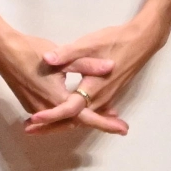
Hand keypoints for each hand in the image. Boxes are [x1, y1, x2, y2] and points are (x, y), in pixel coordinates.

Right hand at [0, 20, 119, 133]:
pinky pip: (54, 116)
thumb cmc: (31, 51)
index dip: (106, 123)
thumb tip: (111, 66)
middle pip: (77, 122)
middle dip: (98, 123)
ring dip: (83, 119)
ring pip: (65, 120)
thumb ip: (88, 64)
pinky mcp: (29, 104)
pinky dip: (68, 116)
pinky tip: (77, 108)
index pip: (87, 117)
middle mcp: (47, 109)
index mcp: (58, 99)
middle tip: (117, 124)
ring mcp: (36, 108)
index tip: (123, 129)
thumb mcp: (63, 57)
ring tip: (103, 116)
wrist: (1, 50)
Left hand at [28, 18, 169, 135]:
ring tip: (38, 126)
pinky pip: (88, 112)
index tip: (34, 118)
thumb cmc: (115, 41)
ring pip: (80, 118)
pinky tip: (63, 117)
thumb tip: (48, 58)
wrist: (141, 41)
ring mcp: (105, 98)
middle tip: (28, 130)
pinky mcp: (107, 94)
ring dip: (60, 123)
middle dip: (50, 126)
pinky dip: (73, 117)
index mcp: (93, 88)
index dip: (51, 114)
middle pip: (72, 120)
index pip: (68, 108)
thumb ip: (68, 53)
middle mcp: (99, 98)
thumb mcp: (88, 44)